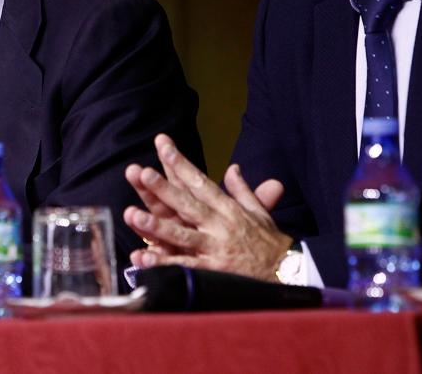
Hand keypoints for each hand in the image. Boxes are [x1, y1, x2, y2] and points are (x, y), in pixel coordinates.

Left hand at [123, 134, 292, 280]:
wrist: (288, 274)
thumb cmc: (271, 242)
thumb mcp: (258, 212)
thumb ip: (242, 189)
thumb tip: (232, 168)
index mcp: (229, 209)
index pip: (201, 182)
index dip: (181, 164)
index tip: (164, 146)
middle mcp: (220, 225)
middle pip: (187, 204)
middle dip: (163, 189)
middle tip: (142, 172)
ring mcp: (215, 249)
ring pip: (181, 235)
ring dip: (155, 226)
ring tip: (132, 215)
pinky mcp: (213, 272)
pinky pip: (184, 266)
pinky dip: (164, 263)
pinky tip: (144, 259)